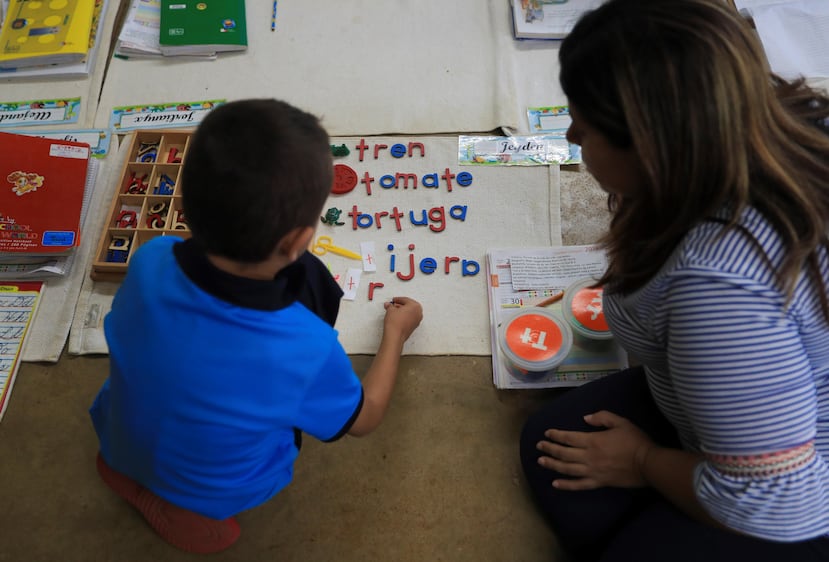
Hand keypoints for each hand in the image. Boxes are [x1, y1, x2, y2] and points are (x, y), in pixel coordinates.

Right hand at [383, 297, 422, 341]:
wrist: (395, 335)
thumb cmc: (395, 322)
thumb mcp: (390, 310)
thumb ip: (390, 306)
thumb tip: (389, 305)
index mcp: (415, 306)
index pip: (406, 300)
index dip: (398, 299)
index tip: (394, 300)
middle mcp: (419, 313)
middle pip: (409, 306)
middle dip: (401, 305)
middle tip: (393, 305)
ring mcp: (417, 320)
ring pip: (410, 312)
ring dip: (403, 311)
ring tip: (394, 311)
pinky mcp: (414, 327)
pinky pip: (410, 318)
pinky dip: (405, 316)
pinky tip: (397, 317)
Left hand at [536, 410, 655, 489]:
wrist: (648, 464)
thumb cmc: (635, 441)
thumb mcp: (620, 421)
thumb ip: (602, 417)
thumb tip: (585, 418)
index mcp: (593, 441)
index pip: (568, 437)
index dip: (556, 435)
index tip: (547, 433)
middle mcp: (589, 456)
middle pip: (564, 453)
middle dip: (549, 449)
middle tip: (539, 446)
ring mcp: (592, 471)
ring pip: (567, 469)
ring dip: (552, 465)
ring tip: (541, 461)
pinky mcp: (599, 482)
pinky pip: (579, 485)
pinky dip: (566, 485)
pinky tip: (555, 483)